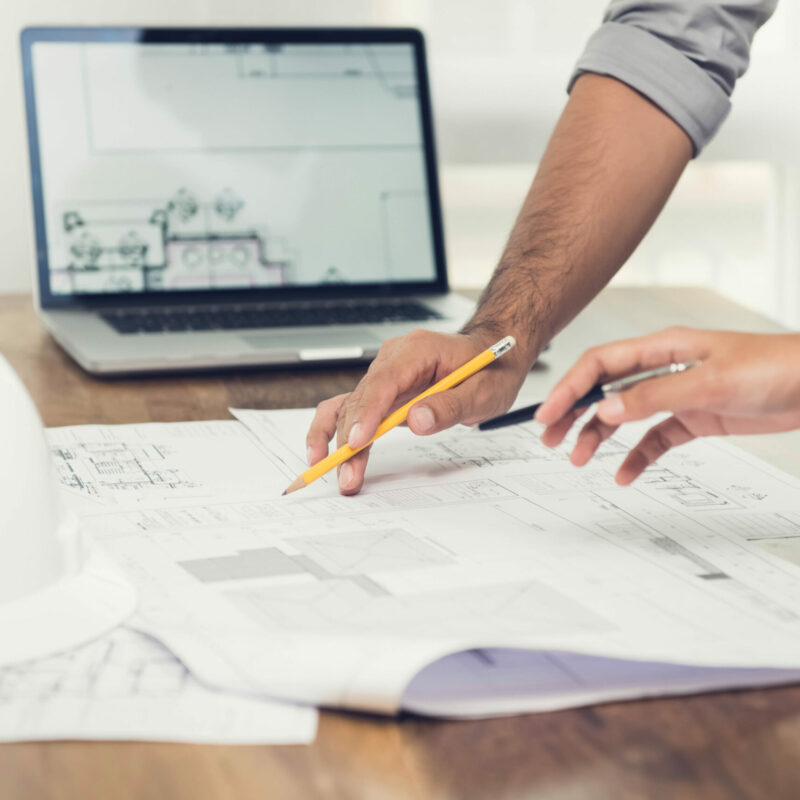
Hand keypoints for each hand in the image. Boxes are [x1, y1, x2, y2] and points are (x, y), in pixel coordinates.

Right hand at [306, 329, 532, 493]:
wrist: (491, 354)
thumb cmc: (489, 368)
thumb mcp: (483, 391)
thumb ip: (449, 406)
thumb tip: (416, 421)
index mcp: (416, 351)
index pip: (382, 382)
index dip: (366, 414)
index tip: (356, 442)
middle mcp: (392, 360)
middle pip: (360, 401)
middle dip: (349, 441)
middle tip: (347, 476)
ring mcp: (384, 376)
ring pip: (349, 409)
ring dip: (339, 442)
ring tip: (338, 474)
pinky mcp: (382, 392)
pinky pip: (352, 410)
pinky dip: (335, 431)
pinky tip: (323, 453)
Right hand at [534, 327, 799, 484]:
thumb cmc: (774, 368)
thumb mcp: (708, 382)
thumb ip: (653, 396)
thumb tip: (607, 409)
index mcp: (661, 348)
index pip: (600, 364)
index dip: (569, 388)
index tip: (548, 414)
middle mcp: (664, 368)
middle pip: (604, 389)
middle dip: (573, 412)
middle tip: (551, 438)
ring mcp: (677, 393)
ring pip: (624, 415)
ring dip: (599, 436)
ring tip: (580, 458)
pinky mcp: (694, 417)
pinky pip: (654, 438)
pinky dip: (638, 456)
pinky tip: (626, 473)